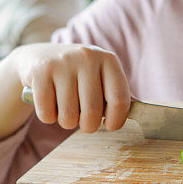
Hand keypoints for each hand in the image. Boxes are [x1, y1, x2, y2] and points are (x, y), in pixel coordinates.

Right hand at [0, 43, 130, 144]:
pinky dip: (48, 117)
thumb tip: (145, 116)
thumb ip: (116, 95)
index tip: (110, 126)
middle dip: (88, 126)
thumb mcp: (100, 78)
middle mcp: (87, 57)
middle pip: (92, 112)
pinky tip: (49, 104)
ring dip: (66, 122)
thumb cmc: (78, 77)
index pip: (119, 99)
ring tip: (66, 110)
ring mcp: (62, 63)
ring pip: (68, 116)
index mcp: (108, 60)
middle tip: (84, 121)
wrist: (38, 58)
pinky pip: (47, 113)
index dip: (116, 120)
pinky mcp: (40, 72)